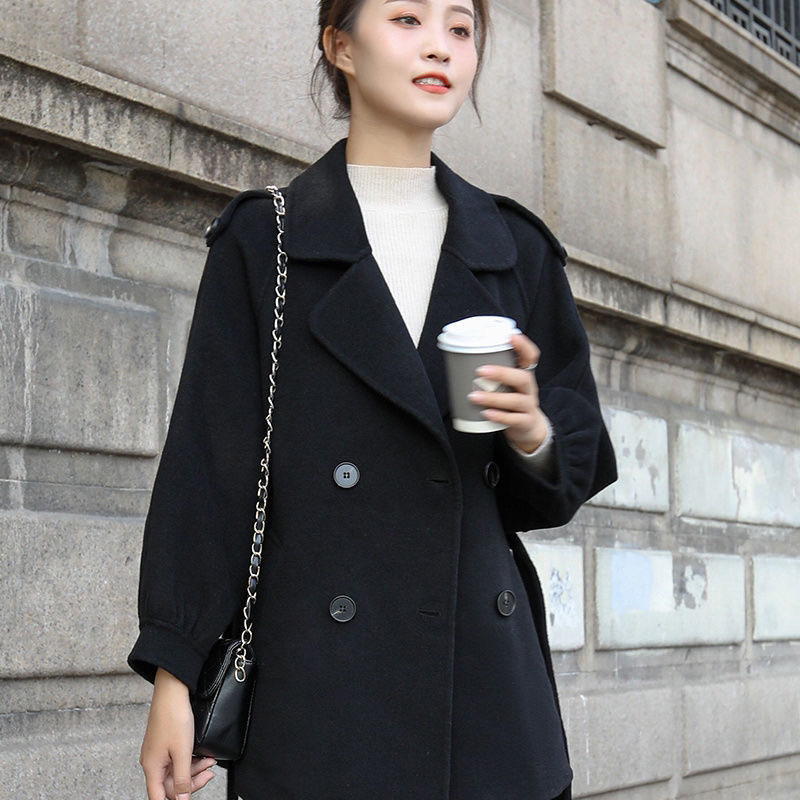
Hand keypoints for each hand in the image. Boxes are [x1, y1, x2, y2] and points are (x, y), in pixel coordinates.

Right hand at [140, 668, 215, 799]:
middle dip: (192, 781)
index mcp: (152, 767)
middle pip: (170, 784)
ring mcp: (158, 751)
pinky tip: (202, 755)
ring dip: (194, 769)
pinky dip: (190, 759)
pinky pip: (177, 758)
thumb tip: (181, 799)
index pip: (160, 796)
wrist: (172, 691)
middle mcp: (152, 761)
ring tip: (211, 762)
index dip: (177, 799)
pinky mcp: (164, 742)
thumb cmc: (174, 718)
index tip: (190, 795)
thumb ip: (182, 778)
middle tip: (210, 773)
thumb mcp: (182, 752)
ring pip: (176, 770)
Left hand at [467, 333, 549, 453]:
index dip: (523, 345)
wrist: (527, 428)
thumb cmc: (510, 401)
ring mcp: (529, 406)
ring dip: (493, 398)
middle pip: (522, 378)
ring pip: (516, 400)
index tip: (512, 336)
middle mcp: (529, 388)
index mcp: (524, 374)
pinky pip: (514, 419)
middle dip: (501, 373)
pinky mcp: (526, 422)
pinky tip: (486, 413)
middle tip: (480, 371)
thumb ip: (490, 375)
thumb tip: (456, 363)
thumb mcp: (505, 385)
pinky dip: (499, 416)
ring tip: (474, 396)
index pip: (531, 356)